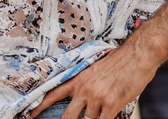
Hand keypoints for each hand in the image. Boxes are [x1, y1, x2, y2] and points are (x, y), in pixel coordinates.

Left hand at [28, 47, 156, 118]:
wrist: (136, 55)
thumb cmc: (119, 61)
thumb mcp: (95, 69)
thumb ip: (86, 84)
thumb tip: (83, 99)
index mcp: (78, 79)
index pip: (53, 93)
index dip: (40, 106)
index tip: (30, 114)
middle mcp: (84, 89)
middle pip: (68, 116)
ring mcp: (96, 97)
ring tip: (98, 111)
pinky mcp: (111, 104)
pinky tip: (108, 116)